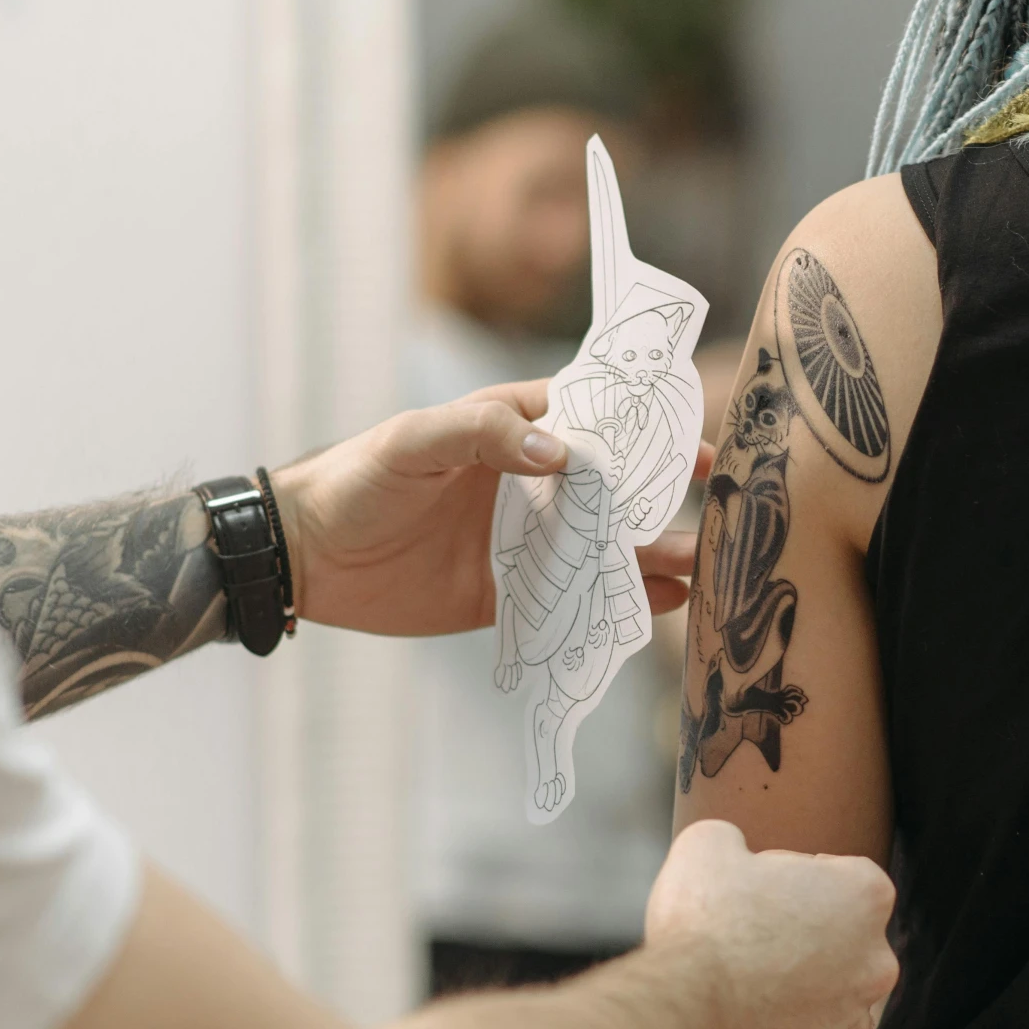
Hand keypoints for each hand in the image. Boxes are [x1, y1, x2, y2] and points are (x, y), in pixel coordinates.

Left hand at [270, 382, 713, 637]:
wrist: (305, 558)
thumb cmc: (356, 480)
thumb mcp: (415, 440)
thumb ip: (484, 433)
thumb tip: (560, 453)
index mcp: (514, 429)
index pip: (598, 421)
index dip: (650, 432)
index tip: (698, 451)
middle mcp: (530, 484)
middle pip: (616, 489)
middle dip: (668, 500)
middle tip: (723, 517)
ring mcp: (524, 542)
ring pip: (604, 547)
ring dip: (655, 555)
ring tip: (705, 568)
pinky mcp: (509, 596)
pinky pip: (573, 601)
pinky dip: (616, 603)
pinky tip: (661, 607)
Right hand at [644, 821, 898, 1028]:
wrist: (685, 1007)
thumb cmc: (704, 920)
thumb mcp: (708, 846)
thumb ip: (735, 843)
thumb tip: (732, 855)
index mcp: (864, 895)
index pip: (841, 876)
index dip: (796, 877)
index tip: (756, 889)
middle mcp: (875, 963)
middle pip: (845, 943)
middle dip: (804, 941)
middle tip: (745, 940)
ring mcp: (851, 1024)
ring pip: (838, 1007)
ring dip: (803, 1002)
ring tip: (741, 995)